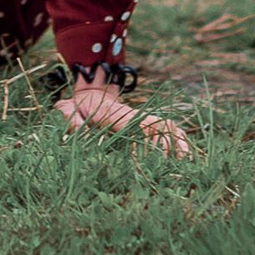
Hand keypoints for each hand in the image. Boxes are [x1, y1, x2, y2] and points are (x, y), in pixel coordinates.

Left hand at [54, 83, 191, 157]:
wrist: (86, 93)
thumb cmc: (77, 105)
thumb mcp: (68, 109)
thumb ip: (70, 117)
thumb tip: (78, 131)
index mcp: (120, 115)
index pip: (144, 124)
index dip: (155, 139)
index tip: (159, 156)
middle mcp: (134, 116)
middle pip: (162, 125)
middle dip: (174, 141)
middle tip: (182, 161)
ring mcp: (139, 119)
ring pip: (166, 127)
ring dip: (178, 140)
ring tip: (186, 160)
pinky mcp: (140, 124)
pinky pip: (162, 129)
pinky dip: (174, 139)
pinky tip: (180, 154)